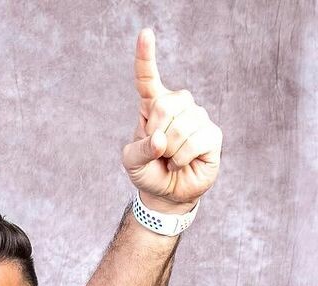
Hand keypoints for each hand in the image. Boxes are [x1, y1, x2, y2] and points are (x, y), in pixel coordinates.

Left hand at [122, 29, 221, 211]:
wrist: (167, 193)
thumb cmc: (149, 171)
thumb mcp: (132, 163)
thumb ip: (139, 151)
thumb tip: (160, 140)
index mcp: (154, 106)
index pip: (148, 78)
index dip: (145, 57)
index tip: (145, 33)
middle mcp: (178, 105)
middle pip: (165, 106)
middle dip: (156, 134)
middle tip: (158, 151)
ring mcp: (197, 117)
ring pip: (181, 127)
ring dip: (170, 151)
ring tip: (170, 158)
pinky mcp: (212, 134)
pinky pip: (195, 140)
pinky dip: (182, 158)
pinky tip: (182, 162)